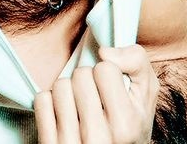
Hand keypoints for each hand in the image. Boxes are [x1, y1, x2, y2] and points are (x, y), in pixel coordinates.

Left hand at [34, 44, 159, 143]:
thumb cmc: (130, 123)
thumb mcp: (145, 93)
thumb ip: (136, 61)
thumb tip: (104, 51)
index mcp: (126, 125)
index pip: (105, 69)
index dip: (108, 73)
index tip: (111, 88)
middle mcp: (97, 138)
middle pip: (81, 75)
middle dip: (88, 79)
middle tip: (95, 97)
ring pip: (60, 86)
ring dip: (69, 90)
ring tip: (80, 106)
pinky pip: (41, 101)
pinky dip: (51, 102)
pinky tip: (64, 114)